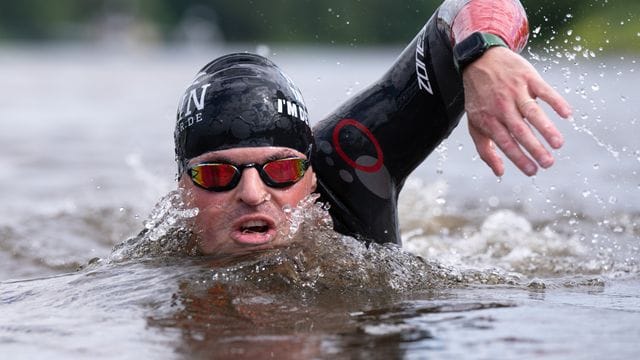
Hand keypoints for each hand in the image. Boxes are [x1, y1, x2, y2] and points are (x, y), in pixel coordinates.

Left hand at [462, 46, 571, 175]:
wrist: (480, 59)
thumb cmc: (479, 97)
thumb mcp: (475, 123)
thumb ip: (486, 149)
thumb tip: (500, 172)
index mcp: (489, 119)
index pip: (505, 142)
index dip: (518, 157)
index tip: (532, 171)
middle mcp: (501, 106)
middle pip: (520, 130)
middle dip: (534, 148)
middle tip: (549, 163)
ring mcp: (515, 91)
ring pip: (532, 112)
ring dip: (546, 128)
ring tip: (558, 144)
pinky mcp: (528, 77)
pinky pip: (544, 90)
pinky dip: (556, 102)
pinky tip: (567, 114)